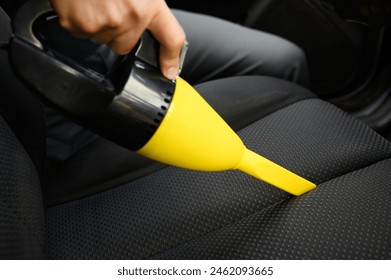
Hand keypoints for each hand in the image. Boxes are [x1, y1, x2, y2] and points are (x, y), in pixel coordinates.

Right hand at [49, 0, 185, 79]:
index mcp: (149, 4)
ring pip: (103, 40)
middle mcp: (129, 16)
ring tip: (94, 1)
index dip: (171, 58)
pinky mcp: (79, 25)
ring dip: (99, 26)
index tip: (169, 71)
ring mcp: (103, 23)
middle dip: (119, 32)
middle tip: (110, 7)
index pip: (171, 38)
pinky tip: (81, 3)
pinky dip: (80, 22)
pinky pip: (81, 34)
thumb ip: (145, 4)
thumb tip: (146, 21)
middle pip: (126, 45)